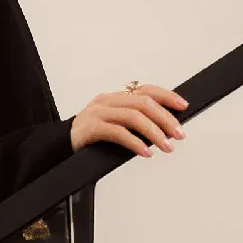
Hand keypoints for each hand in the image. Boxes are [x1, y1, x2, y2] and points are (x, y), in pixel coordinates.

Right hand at [68, 82, 187, 157]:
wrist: (58, 147)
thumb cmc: (88, 139)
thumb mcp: (112, 125)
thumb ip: (132, 123)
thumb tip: (162, 130)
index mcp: (114, 98)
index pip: (145, 90)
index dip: (166, 96)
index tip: (183, 106)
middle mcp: (107, 101)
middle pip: (143, 103)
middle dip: (165, 118)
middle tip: (179, 134)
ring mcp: (98, 113)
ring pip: (133, 116)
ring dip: (154, 132)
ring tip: (166, 146)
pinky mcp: (91, 128)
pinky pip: (118, 132)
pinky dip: (135, 143)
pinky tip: (145, 152)